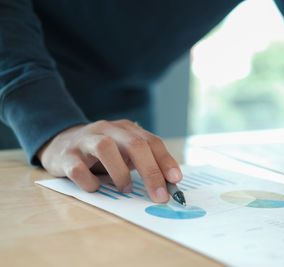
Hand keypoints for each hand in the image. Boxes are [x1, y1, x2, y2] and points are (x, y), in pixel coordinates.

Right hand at [37, 120, 182, 202]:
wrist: (61, 143)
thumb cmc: (102, 153)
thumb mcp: (125, 153)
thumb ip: (144, 163)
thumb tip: (168, 186)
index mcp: (126, 129)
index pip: (151, 141)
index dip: (166, 161)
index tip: (176, 180)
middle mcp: (107, 129)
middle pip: (134, 144)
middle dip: (151, 171)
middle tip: (159, 196)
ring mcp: (85, 140)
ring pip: (106, 148)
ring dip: (120, 172)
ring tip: (126, 189)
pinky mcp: (65, 156)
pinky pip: (77, 169)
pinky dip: (90, 182)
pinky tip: (95, 188)